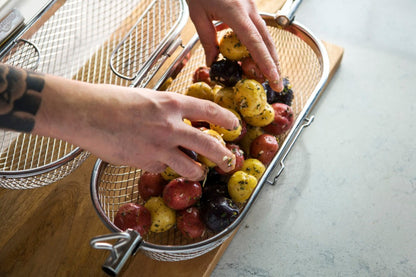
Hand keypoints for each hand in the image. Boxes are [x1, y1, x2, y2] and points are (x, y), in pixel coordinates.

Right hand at [33, 76, 238, 180]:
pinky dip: (163, 167)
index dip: (226, 119)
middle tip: (229, 161)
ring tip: (199, 173)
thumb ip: (166, 110)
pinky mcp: (146, 162)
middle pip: (208, 144)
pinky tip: (154, 162)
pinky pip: (163, 169)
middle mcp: (170, 126)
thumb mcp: (147, 97)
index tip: (234, 125)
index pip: (208, 110)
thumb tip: (179, 121)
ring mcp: (159, 146)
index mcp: (171, 103)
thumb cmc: (111, 101)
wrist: (86, 113)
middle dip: (223, 156)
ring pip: (191, 167)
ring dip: (198, 172)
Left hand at [186, 0, 283, 91]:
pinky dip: (259, 45)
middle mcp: (248, 10)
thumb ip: (207, 39)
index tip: (273, 78)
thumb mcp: (198, 14)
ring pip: (266, 36)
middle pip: (267, 41)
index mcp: (236, 12)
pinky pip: (258, 29)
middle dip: (273, 64)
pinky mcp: (249, 6)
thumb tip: (213, 62)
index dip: (265, 63)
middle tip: (276, 83)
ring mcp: (251, 7)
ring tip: (267, 74)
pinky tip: (254, 57)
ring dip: (269, 56)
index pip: (255, 43)